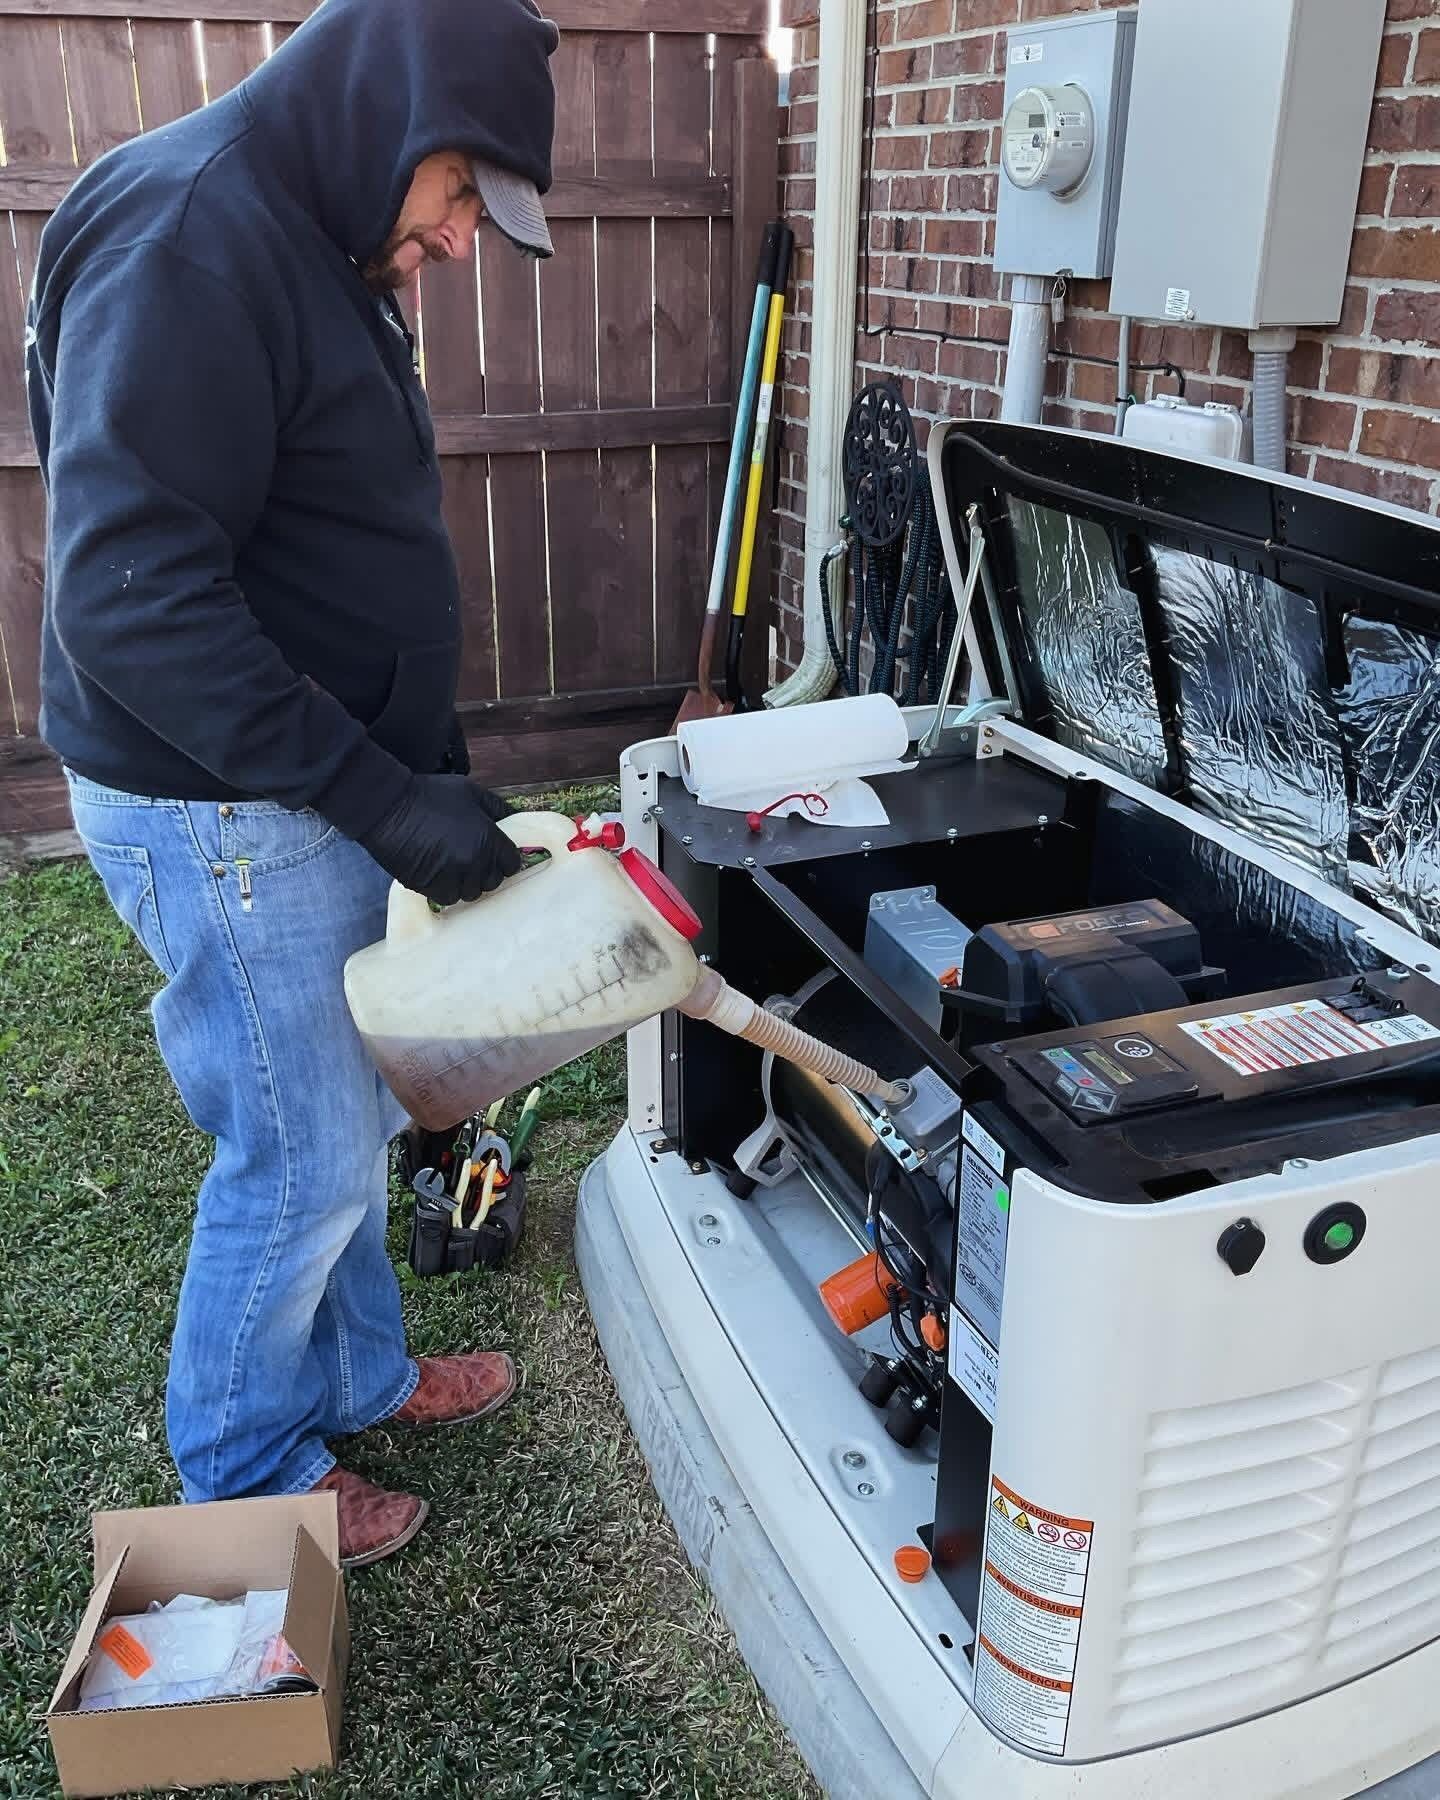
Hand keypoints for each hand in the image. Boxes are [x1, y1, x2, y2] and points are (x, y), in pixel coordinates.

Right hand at [359, 775, 521, 904]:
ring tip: (454, 866)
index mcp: (488, 839)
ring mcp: (451, 877)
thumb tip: (514, 818)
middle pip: (493, 881)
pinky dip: (446, 889)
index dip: (504, 858)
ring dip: (465, 882)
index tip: (495, 854)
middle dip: (486, 871)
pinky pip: (448, 898)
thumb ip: (497, 808)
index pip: (511, 863)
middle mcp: (473, 862)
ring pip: (470, 893)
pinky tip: (440, 873)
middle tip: (472, 858)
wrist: (387, 807)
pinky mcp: (429, 887)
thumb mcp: (471, 792)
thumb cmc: (429, 795)